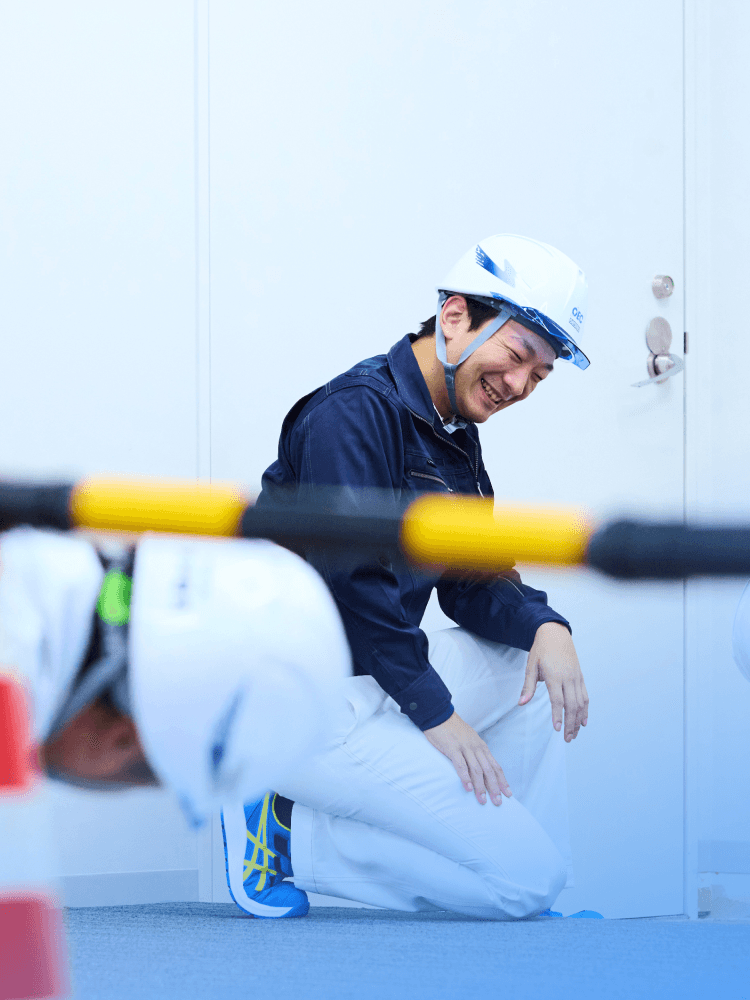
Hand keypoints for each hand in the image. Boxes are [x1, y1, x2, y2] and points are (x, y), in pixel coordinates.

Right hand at [423, 711, 510, 804]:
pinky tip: (468, 788)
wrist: (439, 714)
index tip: (508, 794)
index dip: (502, 780)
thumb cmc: (453, 729)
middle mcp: (476, 748)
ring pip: (477, 770)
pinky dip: (465, 777)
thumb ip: (475, 753)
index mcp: (481, 747)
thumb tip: (481, 769)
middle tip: (498, 802)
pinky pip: (461, 765)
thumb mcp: (469, 740)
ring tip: (483, 800)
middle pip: (489, 770)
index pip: (495, 766)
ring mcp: (465, 748)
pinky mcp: (452, 748)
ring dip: (481, 787)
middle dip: (495, 788)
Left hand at [519, 622, 588, 741]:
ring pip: (581, 702)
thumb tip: (521, 704)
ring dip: (578, 720)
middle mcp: (568, 677)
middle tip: (567, 738)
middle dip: (570, 723)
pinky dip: (585, 710)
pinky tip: (583, 721)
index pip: (558, 700)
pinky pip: (585, 696)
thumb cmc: (541, 650)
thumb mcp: (531, 665)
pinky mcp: (580, 677)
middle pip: (572, 705)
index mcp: (554, 675)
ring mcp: (576, 677)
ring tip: (574, 734)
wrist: (556, 634)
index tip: (557, 729)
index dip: (558, 715)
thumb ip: (528, 686)